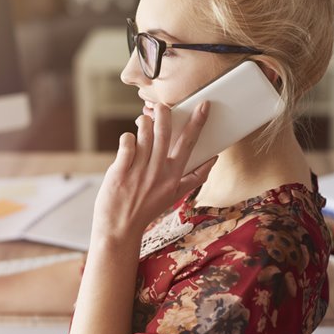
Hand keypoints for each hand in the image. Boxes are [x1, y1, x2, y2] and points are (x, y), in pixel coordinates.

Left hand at [91, 101, 216, 246]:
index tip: (204, 105)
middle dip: (165, 114)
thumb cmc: (147, 209)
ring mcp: (138, 172)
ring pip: (144, 134)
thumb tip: (214, 160)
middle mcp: (158, 172)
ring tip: (144, 121)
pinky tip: (129, 141)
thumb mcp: (176, 196)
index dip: (197, 122)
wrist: (120, 228)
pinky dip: (127, 138)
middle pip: (165, 133)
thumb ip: (195, 178)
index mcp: (173, 176)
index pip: (189, 143)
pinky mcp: (120, 171)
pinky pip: (126, 143)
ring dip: (145, 123)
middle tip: (162, 105)